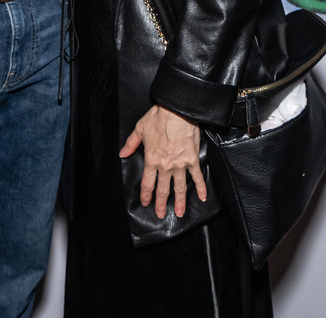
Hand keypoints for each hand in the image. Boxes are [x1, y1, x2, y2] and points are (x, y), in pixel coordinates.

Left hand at [119, 104, 206, 218]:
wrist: (177, 111)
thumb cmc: (158, 117)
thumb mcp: (140, 129)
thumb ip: (131, 143)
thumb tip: (122, 154)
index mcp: (151, 160)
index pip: (147, 183)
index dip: (146, 195)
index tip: (146, 203)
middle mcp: (165, 166)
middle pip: (162, 190)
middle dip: (160, 204)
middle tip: (160, 214)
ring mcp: (180, 165)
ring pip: (179, 188)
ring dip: (179, 202)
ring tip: (179, 213)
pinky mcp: (192, 160)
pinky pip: (197, 176)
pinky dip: (201, 187)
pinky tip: (203, 197)